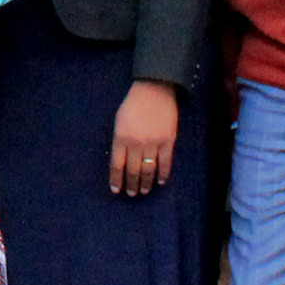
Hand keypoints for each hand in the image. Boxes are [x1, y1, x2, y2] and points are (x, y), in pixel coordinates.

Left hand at [108, 81, 179, 195]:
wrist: (154, 90)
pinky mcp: (168, 141)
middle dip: (131, 184)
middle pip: (133, 171)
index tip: (116, 190)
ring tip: (143, 191)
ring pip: (149, 170)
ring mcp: (153, 143)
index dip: (116, 179)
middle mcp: (136, 143)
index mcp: (121, 137)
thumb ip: (119, 140)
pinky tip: (160, 182)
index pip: (117, 165)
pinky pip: (165, 163)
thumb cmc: (133, 104)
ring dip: (146, 183)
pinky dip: (163, 175)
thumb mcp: (119, 121)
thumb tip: (121, 161)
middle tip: (132, 194)